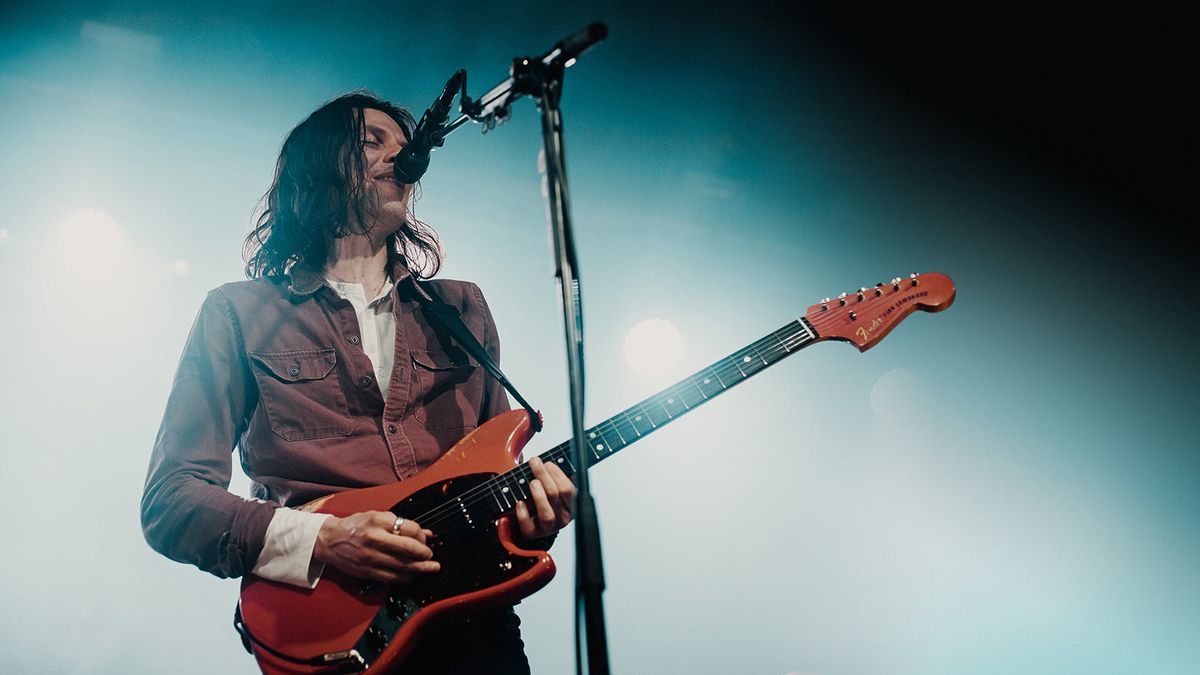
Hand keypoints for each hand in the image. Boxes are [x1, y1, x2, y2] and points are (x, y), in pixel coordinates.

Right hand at [313, 511, 439, 582]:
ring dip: (420, 569)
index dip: (422, 536)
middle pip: (408, 549)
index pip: (409, 529)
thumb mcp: (378, 517)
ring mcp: (370, 557)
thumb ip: (401, 524)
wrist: (329, 540)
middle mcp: (374, 538)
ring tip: (431, 568)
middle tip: (432, 557)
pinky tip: (414, 575)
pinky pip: (392, 577)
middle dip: (425, 555)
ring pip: (402, 566)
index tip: (425, 539)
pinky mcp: (367, 571)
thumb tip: (426, 533)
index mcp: (378, 521)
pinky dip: (406, 577)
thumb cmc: (356, 526)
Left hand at [514, 456, 575, 538]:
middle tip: (534, 463)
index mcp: (570, 506)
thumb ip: (556, 476)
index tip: (547, 462)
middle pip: (556, 496)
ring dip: (538, 496)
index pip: (568, 489)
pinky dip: (523, 514)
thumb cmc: (543, 500)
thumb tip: (549, 460)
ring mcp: (548, 527)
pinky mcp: (532, 534)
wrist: (532, 523)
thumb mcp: (554, 488)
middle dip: (544, 476)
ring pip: (547, 514)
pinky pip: (528, 526)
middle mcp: (562, 518)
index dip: (557, 474)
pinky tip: (519, 503)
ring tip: (532, 483)